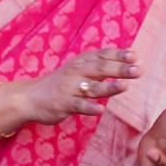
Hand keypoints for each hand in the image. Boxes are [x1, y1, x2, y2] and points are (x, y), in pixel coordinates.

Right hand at [2, 48, 138, 126]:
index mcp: (81, 63)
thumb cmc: (59, 84)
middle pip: (100, 69)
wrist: (28, 97)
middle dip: (119, 69)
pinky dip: (89, 108)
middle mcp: (76, 73)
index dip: (118, 55)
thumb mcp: (77, 70)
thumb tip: (128, 59)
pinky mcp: (63, 104)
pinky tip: (101, 110)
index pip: (102, 55)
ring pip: (91, 87)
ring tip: (124, 86)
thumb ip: (100, 66)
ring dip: (108, 87)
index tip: (135, 56)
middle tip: (137, 70)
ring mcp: (69, 89)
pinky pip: (78, 106)